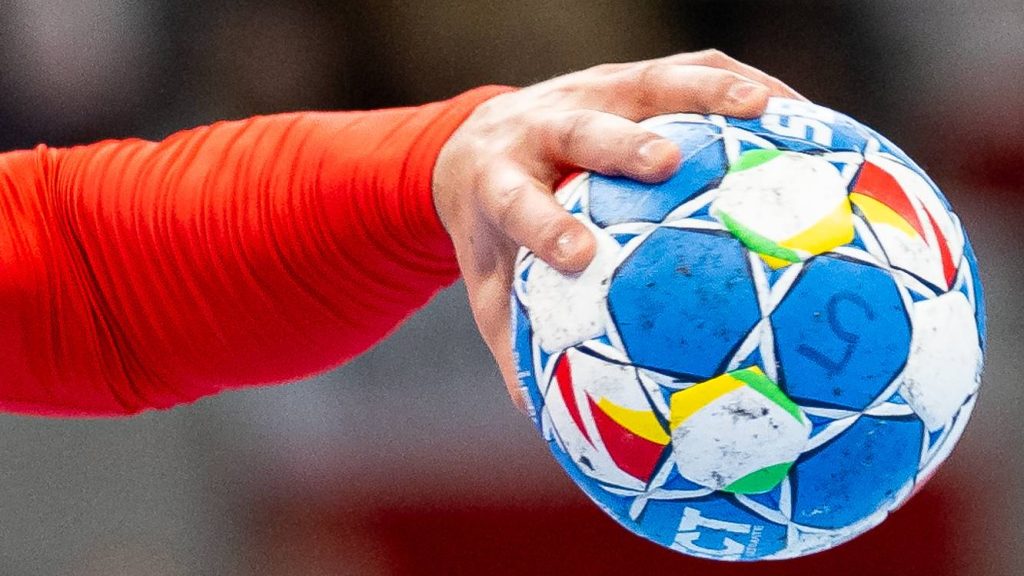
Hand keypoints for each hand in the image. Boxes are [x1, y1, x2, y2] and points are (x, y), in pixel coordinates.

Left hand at [433, 50, 805, 410]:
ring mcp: (585, 91)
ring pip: (645, 82)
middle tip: (666, 163)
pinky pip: (685, 70)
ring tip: (766, 110)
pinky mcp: (622, 77)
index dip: (547, 223)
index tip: (580, 257)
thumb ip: (520, 347)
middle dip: (623, 142)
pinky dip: (736, 85)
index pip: (519, 200)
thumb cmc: (492, 231)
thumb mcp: (492, 289)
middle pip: (582, 127)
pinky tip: (793, 111)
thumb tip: (558, 430)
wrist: (474, 143)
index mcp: (499, 182)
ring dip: (702, 92)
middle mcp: (541, 128)